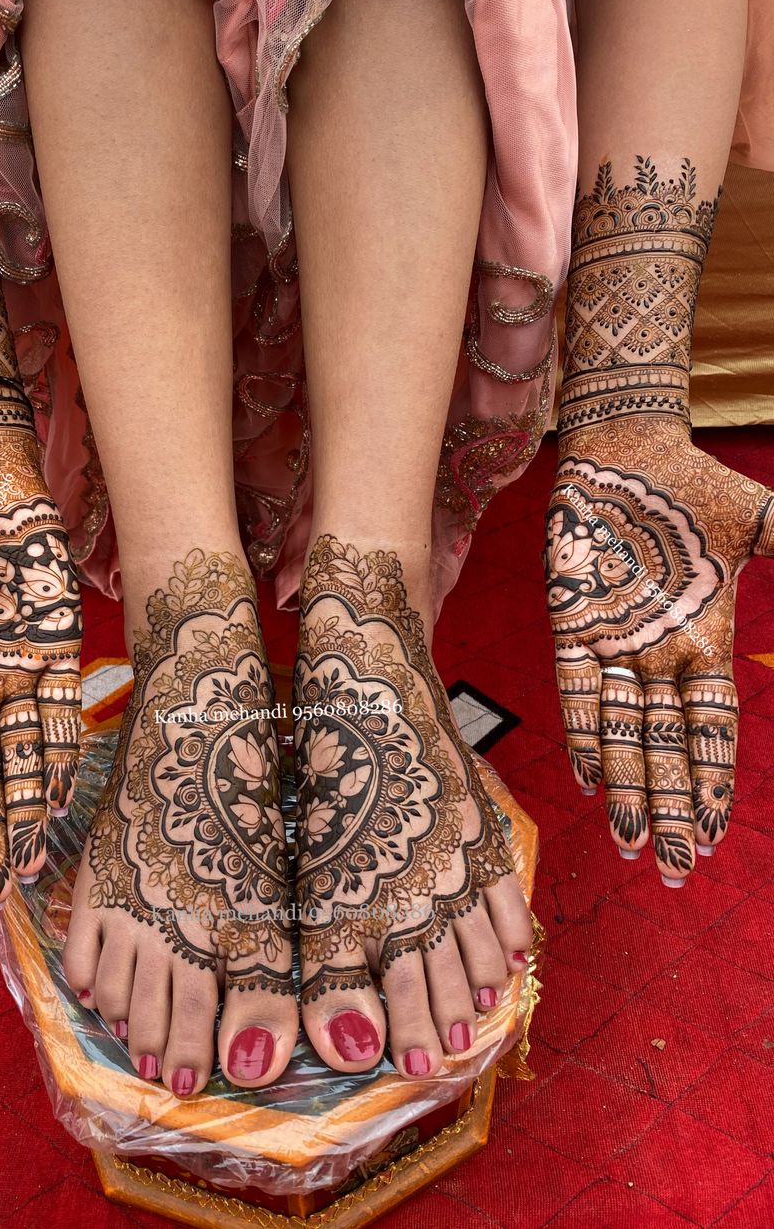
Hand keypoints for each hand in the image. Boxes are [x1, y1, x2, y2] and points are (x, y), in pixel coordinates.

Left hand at [545, 417, 772, 884]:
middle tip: (667, 872)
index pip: (713, 733)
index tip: (712, 838)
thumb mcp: (767, 525)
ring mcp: (612, 644)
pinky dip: (583, 729)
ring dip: (625, 786)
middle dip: (668, 810)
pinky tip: (587, 774)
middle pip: (666, 750)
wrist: (628, 450)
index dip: (712, 784)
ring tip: (627, 843)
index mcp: (704, 644)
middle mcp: (656, 658)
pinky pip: (577, 688)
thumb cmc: (694, 489)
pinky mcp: (570, 622)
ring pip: (622, 732)